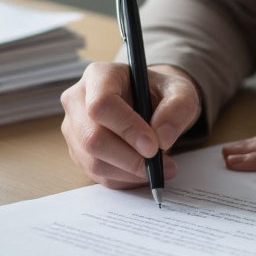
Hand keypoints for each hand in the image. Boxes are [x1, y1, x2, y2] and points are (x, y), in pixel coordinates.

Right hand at [60, 61, 201, 188]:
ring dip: (129, 172)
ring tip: (160, 169)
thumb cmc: (161, 93)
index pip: (102, 104)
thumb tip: (162, 138)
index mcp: (99, 75)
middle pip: (92, 137)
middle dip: (129, 158)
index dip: (126, 128)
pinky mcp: (78, 152)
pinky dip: (124, 179)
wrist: (151, 103)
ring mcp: (74, 128)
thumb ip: (177, 108)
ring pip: (93, 161)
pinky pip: (98, 175)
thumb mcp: (181, 92)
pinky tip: (144, 172)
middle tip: (160, 164)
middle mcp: (78, 100)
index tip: (153, 146)